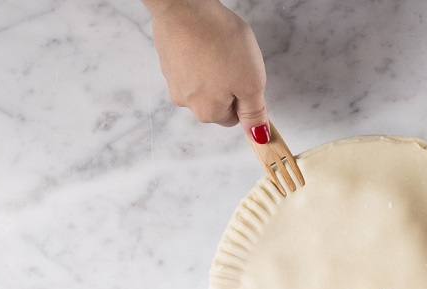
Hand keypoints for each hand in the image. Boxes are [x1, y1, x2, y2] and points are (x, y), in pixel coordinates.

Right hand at [149, 0, 268, 139]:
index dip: (245, 98)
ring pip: (204, 81)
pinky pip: (191, 63)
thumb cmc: (219, 43)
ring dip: (215, 68)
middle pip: (217, 101)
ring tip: (219, 47)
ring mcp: (173, 79)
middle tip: (235, 61)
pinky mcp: (167, 58)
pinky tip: (205, 39)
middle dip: (229, 83)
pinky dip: (200, 54)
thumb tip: (258, 137)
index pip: (234, 118)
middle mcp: (185, 102)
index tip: (248, 78)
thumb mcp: (251, 84)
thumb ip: (255, 113)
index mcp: (207, 112)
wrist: (185, 6)